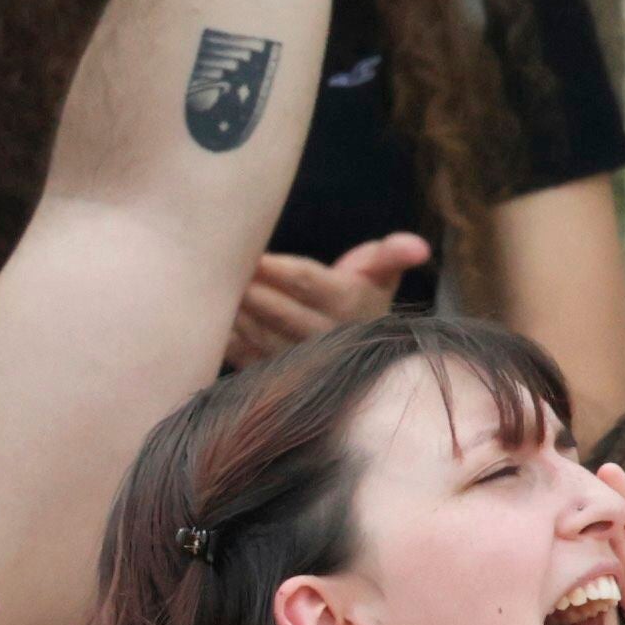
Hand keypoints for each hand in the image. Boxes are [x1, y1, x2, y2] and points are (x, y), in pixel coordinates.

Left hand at [225, 232, 432, 369]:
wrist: (357, 347)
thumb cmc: (361, 294)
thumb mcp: (379, 272)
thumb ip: (391, 255)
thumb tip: (419, 247)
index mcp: (350, 305)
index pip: (309, 283)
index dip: (278, 269)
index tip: (253, 256)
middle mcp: (328, 338)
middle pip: (281, 312)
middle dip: (251, 290)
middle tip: (220, 268)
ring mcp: (302, 362)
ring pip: (262, 337)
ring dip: (236, 315)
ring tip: (208, 290)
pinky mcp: (277, 377)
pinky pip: (247, 359)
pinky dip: (226, 341)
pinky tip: (206, 321)